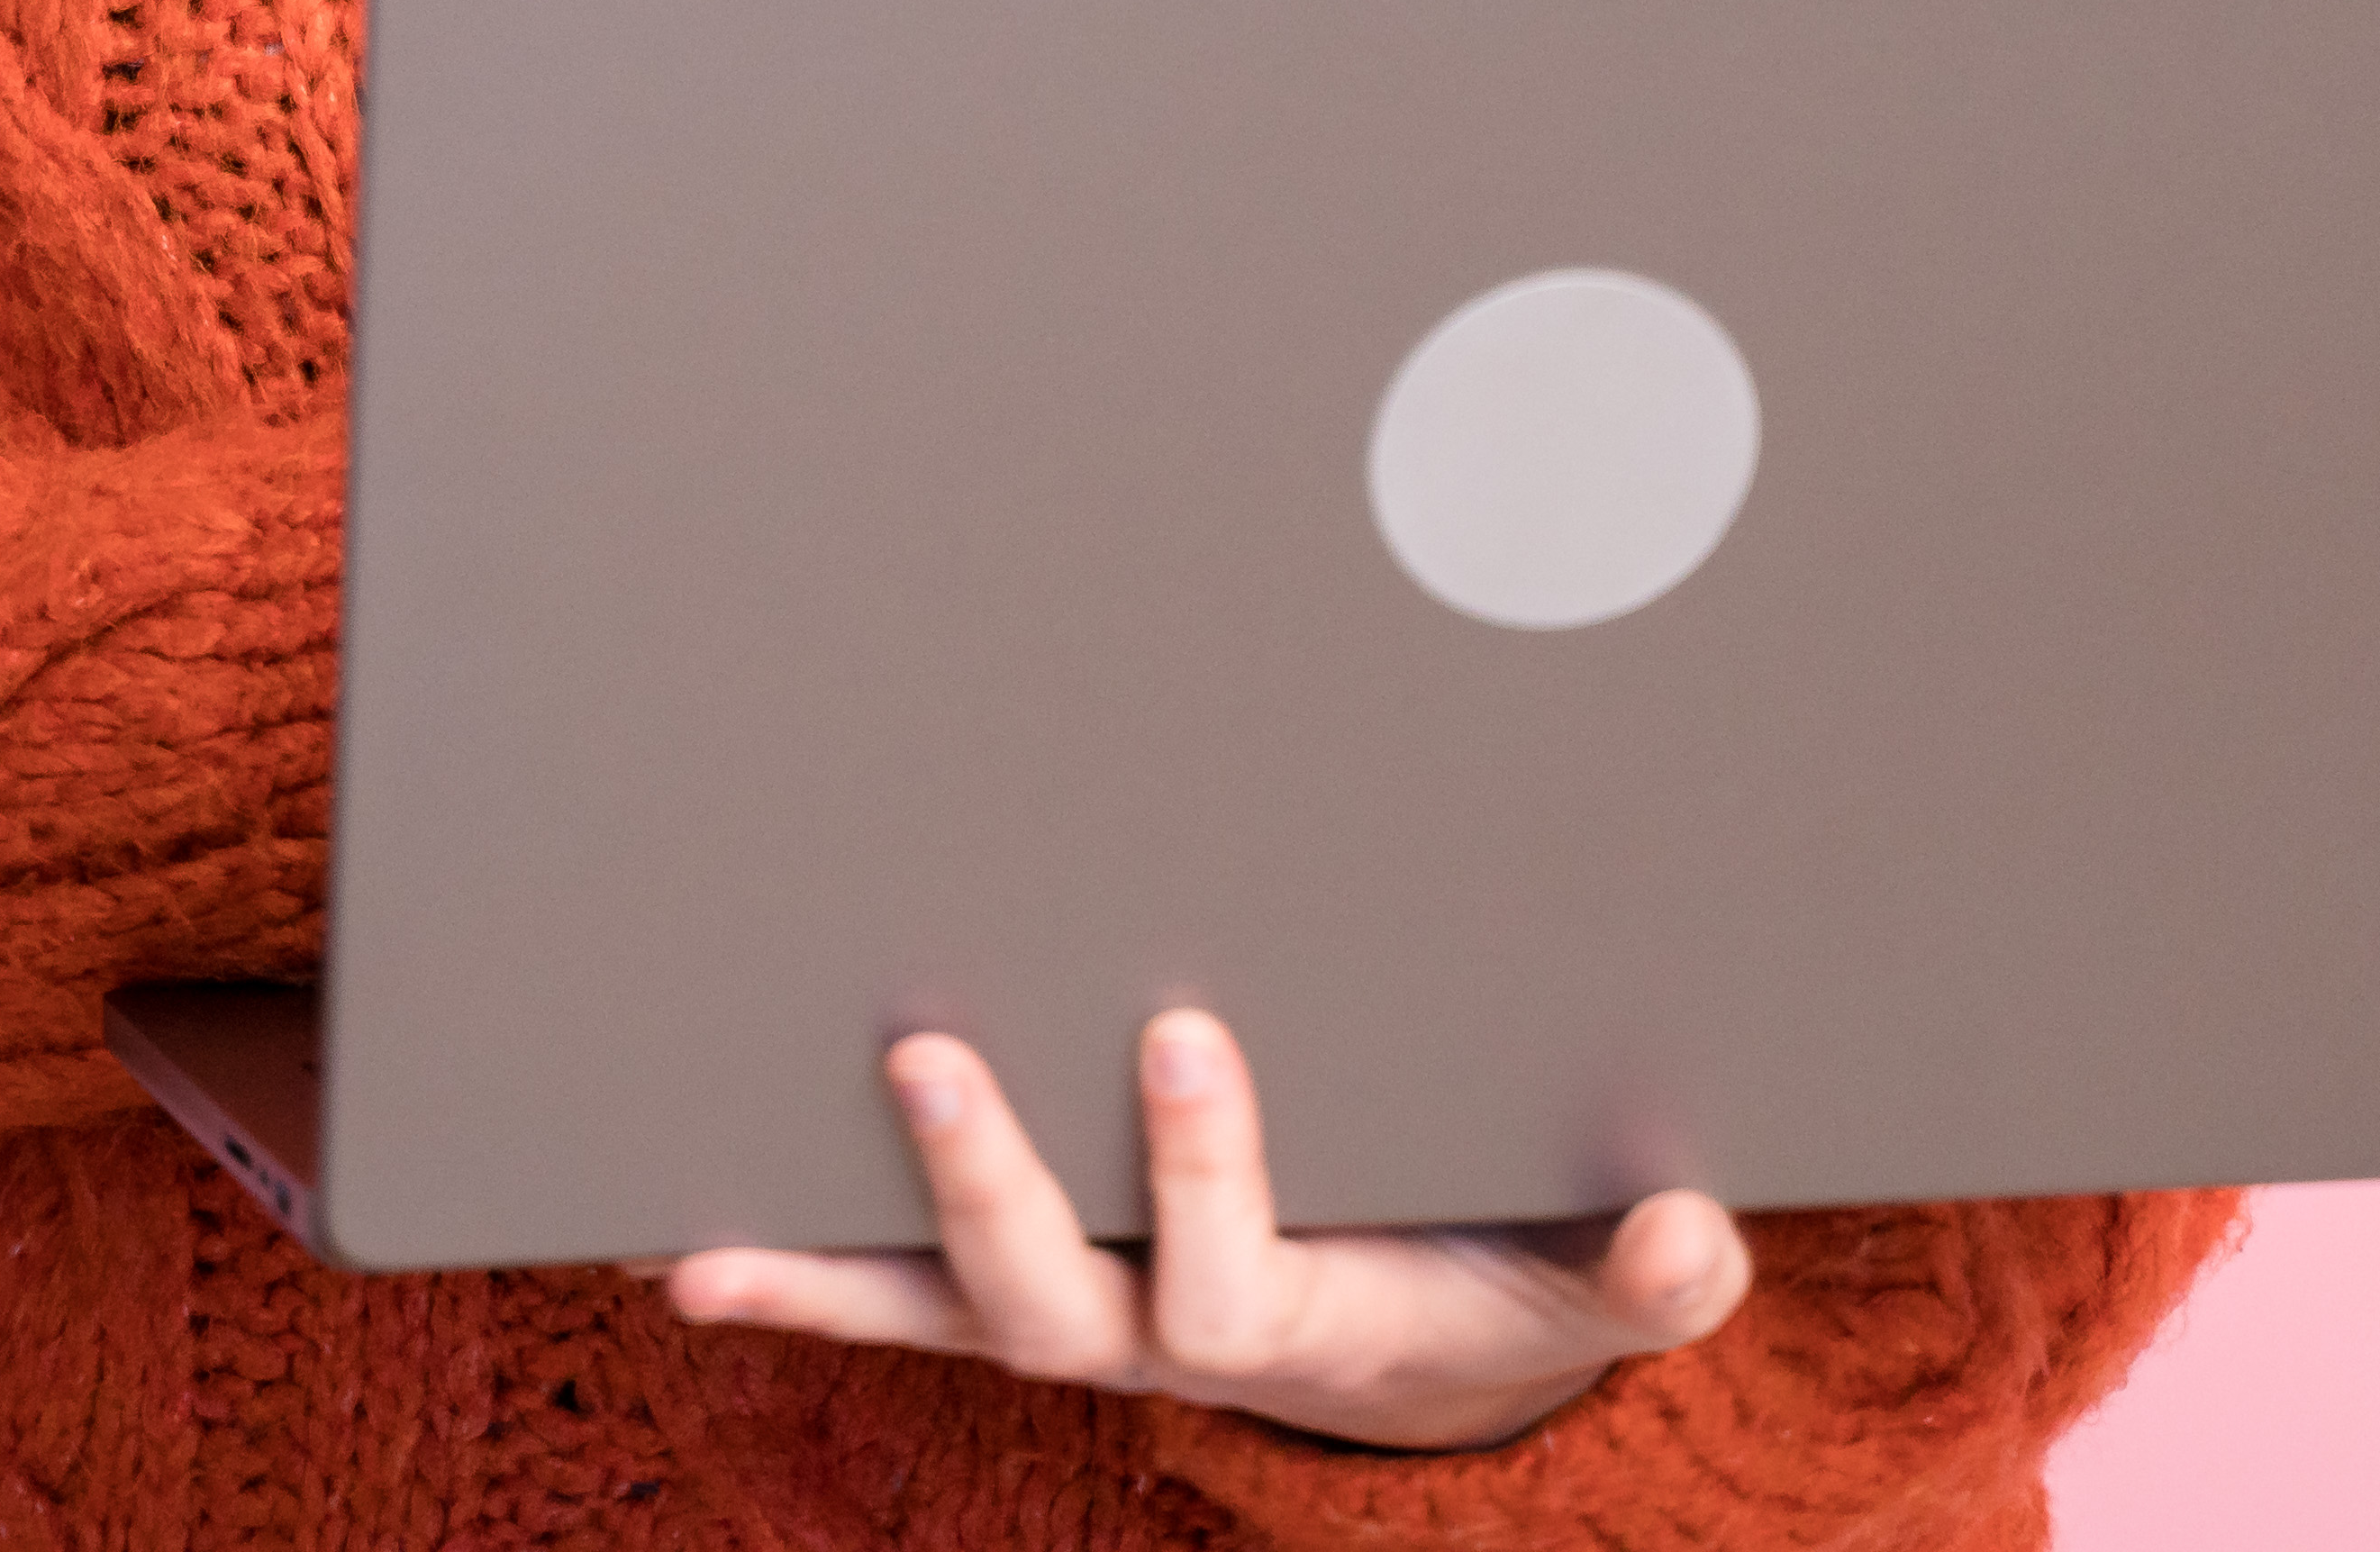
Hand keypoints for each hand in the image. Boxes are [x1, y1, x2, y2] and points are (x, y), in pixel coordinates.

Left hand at [655, 1008, 1751, 1454]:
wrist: (1439, 1339)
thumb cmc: (1511, 1268)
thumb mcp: (1592, 1278)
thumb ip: (1646, 1271)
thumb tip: (1688, 1236)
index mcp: (1302, 1325)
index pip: (1230, 1283)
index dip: (1201, 1181)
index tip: (1181, 1039)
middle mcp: (1162, 1336)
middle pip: (1048, 1303)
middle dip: (986, 1186)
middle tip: (932, 1055)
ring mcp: (1081, 1316)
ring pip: (944, 1307)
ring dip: (844, 1258)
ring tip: (731, 1217)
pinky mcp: (1024, 1288)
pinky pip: (891, 1301)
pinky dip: (798, 1287)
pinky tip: (691, 1258)